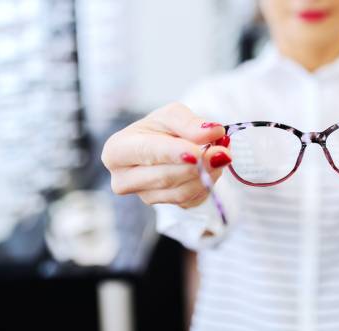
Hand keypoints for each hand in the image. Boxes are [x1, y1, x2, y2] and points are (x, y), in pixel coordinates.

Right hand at [101, 103, 231, 207]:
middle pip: (164, 177)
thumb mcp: (172, 115)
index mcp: (117, 151)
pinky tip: (211, 168)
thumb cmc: (161, 129)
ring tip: (221, 156)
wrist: (163, 146)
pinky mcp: (165, 206)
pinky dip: (206, 184)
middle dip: (197, 166)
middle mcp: (124, 179)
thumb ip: (190, 122)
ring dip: (206, 175)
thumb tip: (213, 132)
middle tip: (222, 153)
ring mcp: (144, 196)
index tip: (196, 153)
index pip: (146, 152)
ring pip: (180, 193)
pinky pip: (190, 200)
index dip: (172, 153)